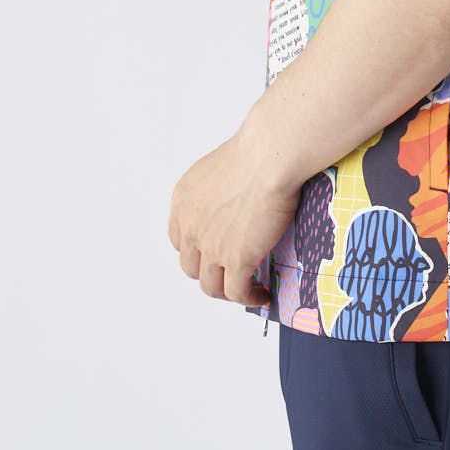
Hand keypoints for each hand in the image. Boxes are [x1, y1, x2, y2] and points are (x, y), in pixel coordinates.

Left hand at [168, 131, 299, 306]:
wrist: (270, 156)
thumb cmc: (258, 151)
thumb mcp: (221, 169)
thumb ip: (219, 192)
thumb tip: (236, 202)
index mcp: (183, 201)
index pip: (180, 239)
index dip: (196, 250)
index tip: (212, 253)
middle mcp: (191, 226)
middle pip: (191, 266)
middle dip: (209, 272)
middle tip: (230, 272)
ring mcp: (211, 247)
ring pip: (210, 286)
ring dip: (227, 291)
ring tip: (247, 289)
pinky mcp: (236, 260)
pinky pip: (237, 292)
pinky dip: (249, 297)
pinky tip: (261, 295)